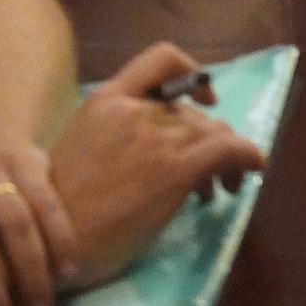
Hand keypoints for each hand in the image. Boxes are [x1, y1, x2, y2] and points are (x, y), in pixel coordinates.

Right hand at [50, 44, 264, 292]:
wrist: (55, 247)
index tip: (200, 97)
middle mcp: (135, 110)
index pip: (161, 59)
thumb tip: (157, 137)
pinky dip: (247, 156)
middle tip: (205, 175)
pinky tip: (250, 170)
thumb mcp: (81, 145)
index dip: (190, 72)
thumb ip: (115, 128)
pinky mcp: (176, 170)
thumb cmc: (59, 210)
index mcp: (105, 99)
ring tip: (215, 190)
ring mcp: (156, 138)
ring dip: (222, 158)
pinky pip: (228, 149)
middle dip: (203, 138)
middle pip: (190, 110)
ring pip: (212, 130)